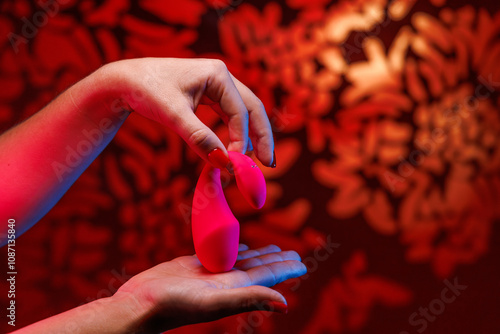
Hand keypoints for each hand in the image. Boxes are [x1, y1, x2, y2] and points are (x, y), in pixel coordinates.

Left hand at [102, 58, 274, 166]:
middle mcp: (223, 76)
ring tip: (258, 161)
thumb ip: (199, 138)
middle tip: (269, 165)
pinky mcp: (210, 94)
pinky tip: (239, 148)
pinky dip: (236, 132)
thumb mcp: (173, 116)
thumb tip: (224, 163)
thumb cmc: (146, 91)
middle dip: (262, 137)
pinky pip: (230, 115)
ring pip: (244, 112)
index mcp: (218, 74)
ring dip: (251, 136)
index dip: (241, 141)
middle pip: (253, 109)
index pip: (240, 112)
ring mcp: (217, 84)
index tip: (236, 165)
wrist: (125, 80)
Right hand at [114, 244, 305, 332]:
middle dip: (277, 260)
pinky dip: (234, 249)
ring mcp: (210, 273)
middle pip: (259, 267)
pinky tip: (240, 247)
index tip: (304, 262)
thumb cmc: (174, 305)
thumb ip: (249, 299)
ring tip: (272, 248)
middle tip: (294, 253)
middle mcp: (226, 281)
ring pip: (242, 260)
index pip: (268, 276)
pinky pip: (221, 254)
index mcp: (234, 289)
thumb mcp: (214, 301)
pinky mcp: (194, 264)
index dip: (286, 268)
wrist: (140, 304)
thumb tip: (286, 304)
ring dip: (259, 254)